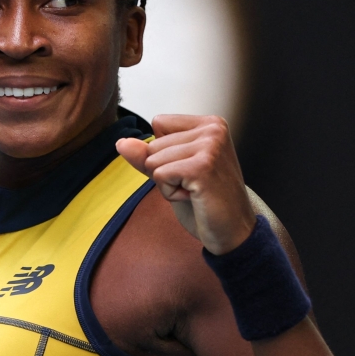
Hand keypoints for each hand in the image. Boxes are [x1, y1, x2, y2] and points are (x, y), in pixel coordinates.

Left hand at [116, 115, 255, 254]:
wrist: (232, 232)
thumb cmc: (205, 201)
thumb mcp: (171, 171)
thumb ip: (146, 155)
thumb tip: (122, 143)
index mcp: (210, 124)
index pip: (159, 123)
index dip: (165, 152)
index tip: (191, 170)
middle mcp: (213, 129)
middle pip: (153, 144)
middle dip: (165, 171)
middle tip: (195, 185)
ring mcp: (209, 147)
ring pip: (153, 160)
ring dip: (168, 184)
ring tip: (195, 192)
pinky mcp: (202, 167)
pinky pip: (159, 175)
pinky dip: (170, 193)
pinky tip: (194, 198)